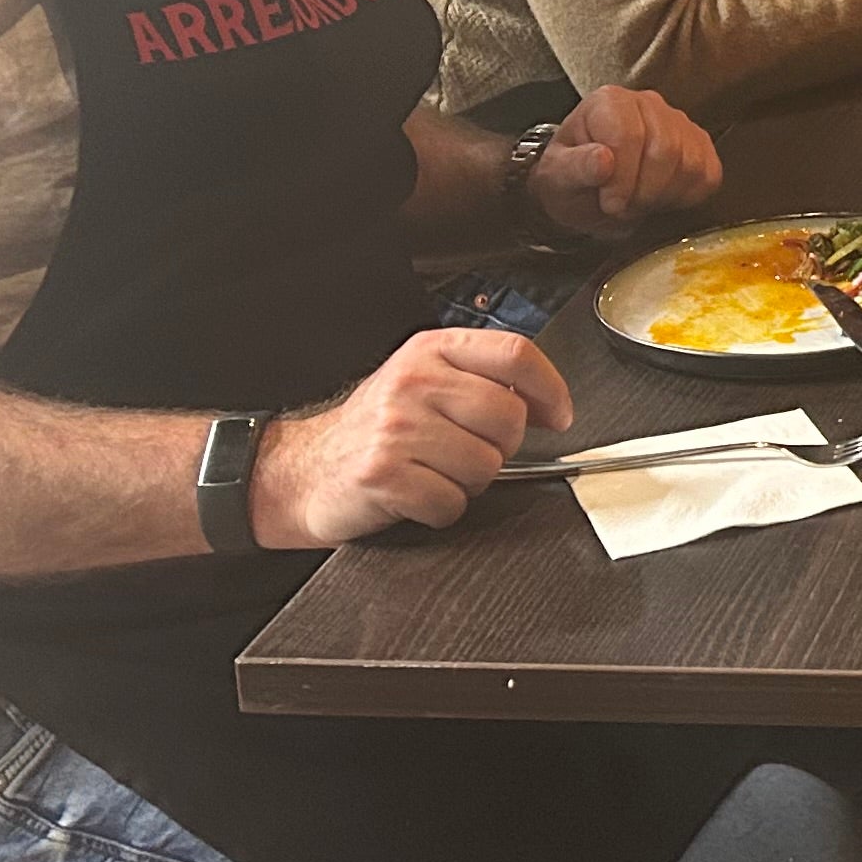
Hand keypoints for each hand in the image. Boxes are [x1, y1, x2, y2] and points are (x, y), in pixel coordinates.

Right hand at [254, 327, 570, 545]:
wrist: (303, 471)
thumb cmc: (374, 432)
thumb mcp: (421, 384)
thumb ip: (476, 380)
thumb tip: (544, 401)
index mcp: (430, 351)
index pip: (514, 354)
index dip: (550, 387)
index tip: (558, 415)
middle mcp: (413, 382)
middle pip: (508, 417)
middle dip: (501, 448)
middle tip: (469, 452)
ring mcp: (397, 427)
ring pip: (485, 465)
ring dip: (468, 482)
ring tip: (434, 471)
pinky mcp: (384, 473)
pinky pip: (451, 503)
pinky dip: (441, 509)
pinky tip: (415, 494)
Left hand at [524, 86, 720, 237]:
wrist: (589, 189)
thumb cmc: (573, 178)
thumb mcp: (558, 177)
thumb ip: (576, 167)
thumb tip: (603, 161)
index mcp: (610, 102)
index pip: (629, 136)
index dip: (621, 178)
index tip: (609, 203)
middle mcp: (648, 103)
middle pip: (665, 149)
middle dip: (643, 191)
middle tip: (623, 207)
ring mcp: (679, 122)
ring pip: (690, 163)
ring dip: (663, 196)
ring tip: (638, 201)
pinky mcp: (701, 145)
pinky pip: (709, 175)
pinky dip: (686, 197)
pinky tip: (660, 197)